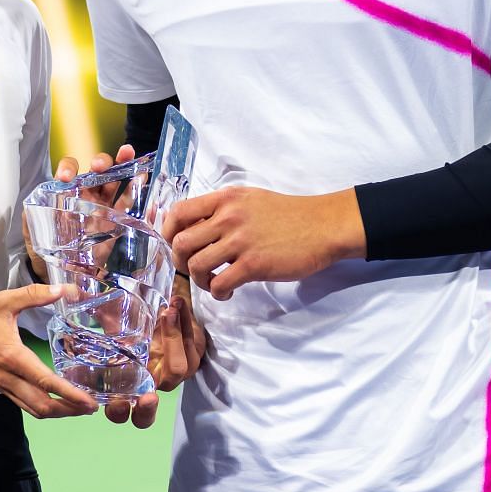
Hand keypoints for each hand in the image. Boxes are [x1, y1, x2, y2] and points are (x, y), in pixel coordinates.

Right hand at [0, 285, 97, 419]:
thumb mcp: (5, 300)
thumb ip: (36, 294)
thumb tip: (66, 290)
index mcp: (12, 356)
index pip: (45, 382)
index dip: (69, 394)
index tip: (89, 401)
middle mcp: (8, 377)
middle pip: (42, 405)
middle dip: (68, 410)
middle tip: (91, 407)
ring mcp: (2, 385)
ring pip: (32, 409)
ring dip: (57, 412)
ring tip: (77, 407)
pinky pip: (23, 404)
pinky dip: (42, 407)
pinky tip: (55, 400)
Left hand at [27, 143, 139, 282]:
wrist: (59, 270)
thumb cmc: (44, 245)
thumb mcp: (33, 230)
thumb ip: (31, 215)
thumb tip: (29, 206)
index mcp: (67, 191)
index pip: (69, 169)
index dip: (69, 168)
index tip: (68, 177)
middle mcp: (86, 193)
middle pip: (97, 170)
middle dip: (100, 162)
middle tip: (100, 166)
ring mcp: (102, 205)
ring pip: (114, 179)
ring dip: (121, 163)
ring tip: (127, 152)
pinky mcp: (115, 219)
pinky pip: (126, 200)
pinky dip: (135, 186)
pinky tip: (141, 174)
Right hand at [103, 281, 207, 427]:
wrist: (159, 302)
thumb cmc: (129, 314)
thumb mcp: (109, 312)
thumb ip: (92, 308)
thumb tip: (71, 292)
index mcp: (124, 383)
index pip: (118, 412)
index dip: (118, 412)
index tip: (118, 401)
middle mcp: (147, 385)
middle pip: (146, 416)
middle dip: (147, 408)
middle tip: (148, 396)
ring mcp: (171, 374)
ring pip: (177, 371)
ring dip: (174, 340)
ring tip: (167, 310)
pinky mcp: (192, 358)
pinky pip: (192, 349)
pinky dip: (185, 324)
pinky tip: (177, 303)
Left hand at [161, 186, 365, 301]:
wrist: (323, 226)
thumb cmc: (288, 215)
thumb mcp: (250, 200)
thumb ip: (223, 210)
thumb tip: (196, 227)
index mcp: (226, 198)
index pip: (179, 211)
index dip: (168, 231)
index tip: (174, 245)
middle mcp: (228, 216)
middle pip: (181, 242)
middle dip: (180, 261)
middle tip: (194, 268)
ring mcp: (240, 241)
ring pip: (196, 265)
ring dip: (200, 280)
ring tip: (213, 282)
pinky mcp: (254, 264)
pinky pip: (219, 283)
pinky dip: (217, 293)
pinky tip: (227, 292)